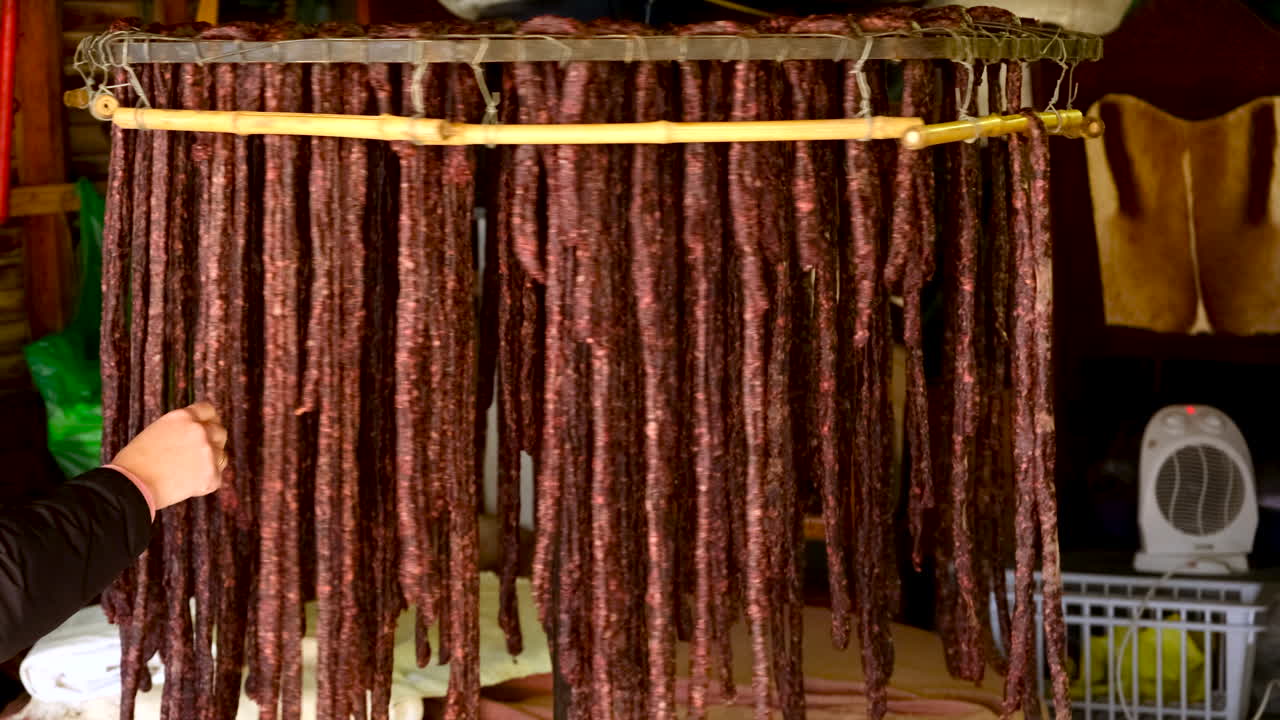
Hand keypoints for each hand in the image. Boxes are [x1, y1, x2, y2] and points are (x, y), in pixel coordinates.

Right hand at [111, 401, 227, 510]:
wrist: (131, 487)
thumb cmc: (134, 462)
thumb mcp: (156, 432)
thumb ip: (179, 430)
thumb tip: (193, 435)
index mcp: (183, 417)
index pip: (208, 410)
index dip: (207, 421)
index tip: (206, 429)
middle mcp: (199, 431)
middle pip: (220, 431)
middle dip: (212, 441)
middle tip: (197, 455)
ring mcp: (208, 453)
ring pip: (221, 454)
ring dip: (210, 462)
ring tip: (188, 472)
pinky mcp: (212, 475)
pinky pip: (216, 477)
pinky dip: (204, 482)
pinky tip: (186, 486)